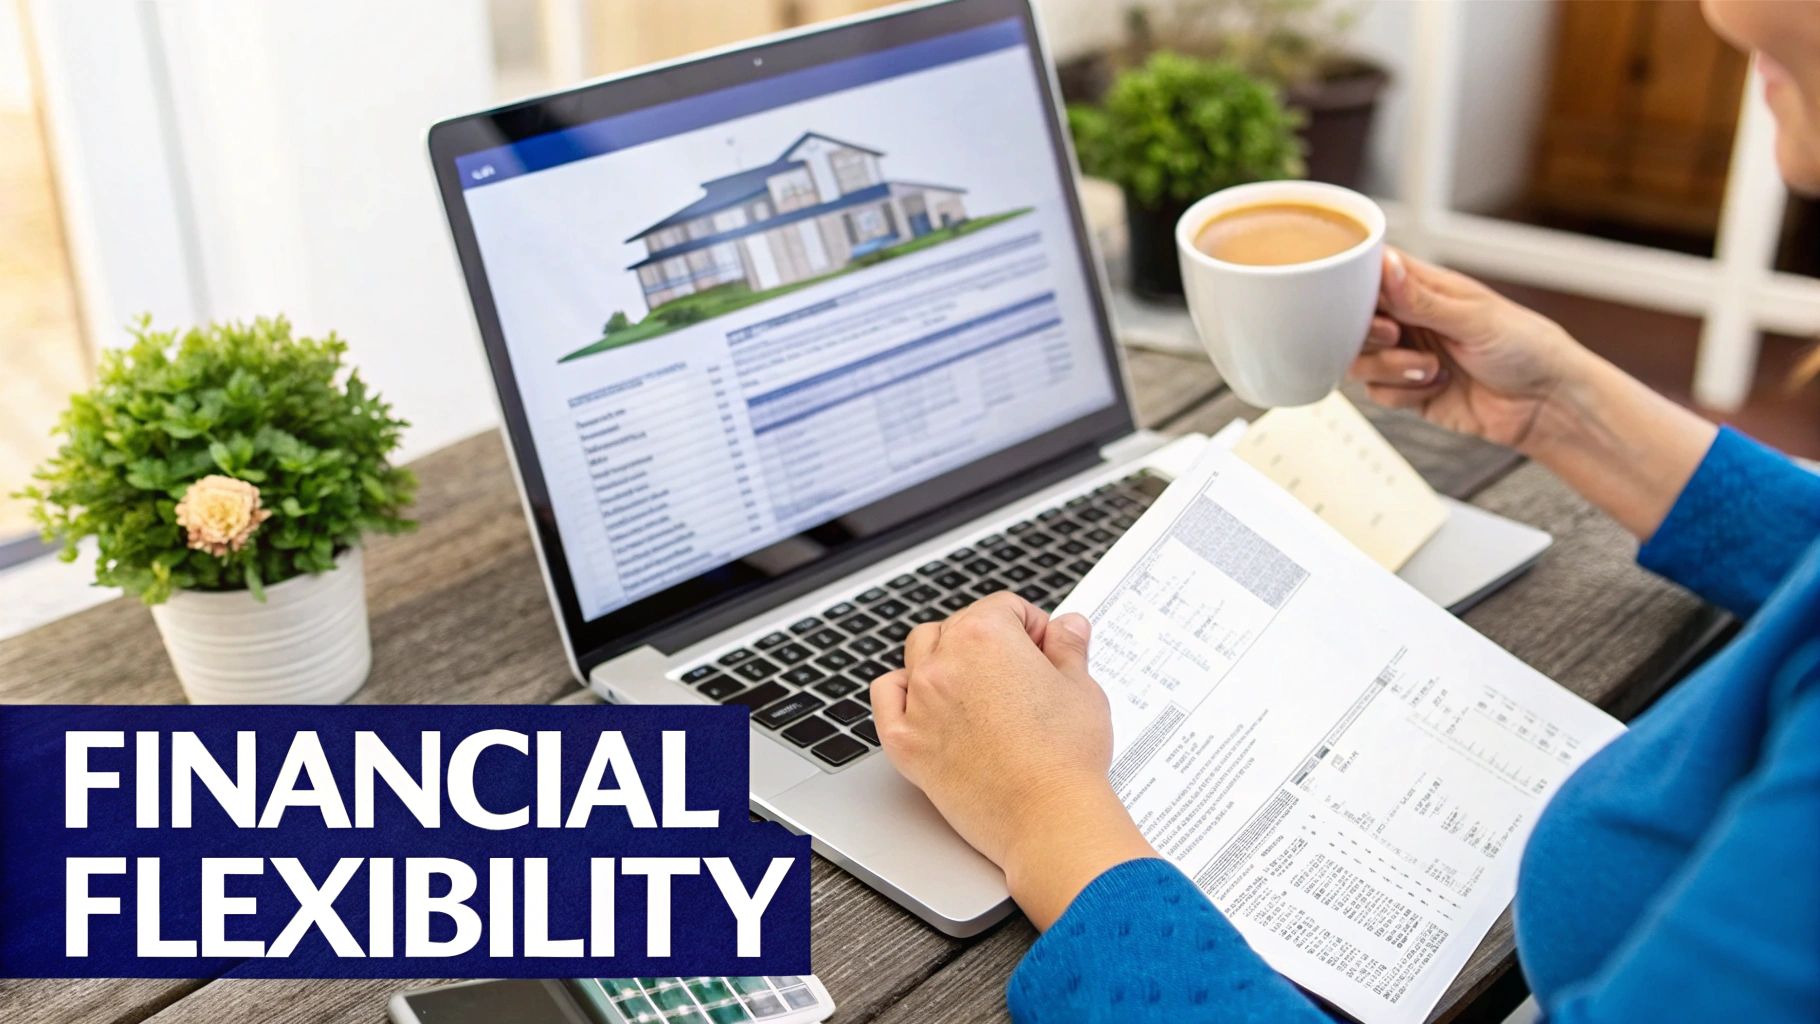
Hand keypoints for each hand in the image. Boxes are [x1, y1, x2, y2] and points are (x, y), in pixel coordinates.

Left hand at [871, 593, 1154, 928]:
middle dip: (992, 641)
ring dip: (946, 657)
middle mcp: (944, 662)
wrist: (1049, 820)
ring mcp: (919, 701)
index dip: (1032, 627)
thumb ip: (1069, 649)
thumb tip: (1067, 626)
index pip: (1004, 607)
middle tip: (1020, 673)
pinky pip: (886, 697)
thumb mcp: (1082, 688)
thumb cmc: (1068, 758)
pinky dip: (902, 691)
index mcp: (986, 636)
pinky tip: (927, 701)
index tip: (1044, 649)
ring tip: (978, 686)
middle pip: (959, 626)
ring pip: (919, 653)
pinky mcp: (905, 742)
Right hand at [1352, 248, 1715, 538]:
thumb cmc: (1528, 347)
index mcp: (1424, 288)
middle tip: (1398, 336)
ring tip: (1430, 369)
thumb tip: (1384, 264)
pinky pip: (1378, 393)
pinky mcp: (1408, 391)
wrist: (1547, 404)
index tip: (1366, 301)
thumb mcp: (1474, 317)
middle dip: (1369, 333)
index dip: (1355, 286)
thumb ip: (1421, 298)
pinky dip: (1403, 394)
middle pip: (1353, 320)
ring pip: (1360, 360)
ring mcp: (1407, 356)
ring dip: (1390, 368)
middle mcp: (1411, 319)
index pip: (1370, 273)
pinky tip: (1437, 386)